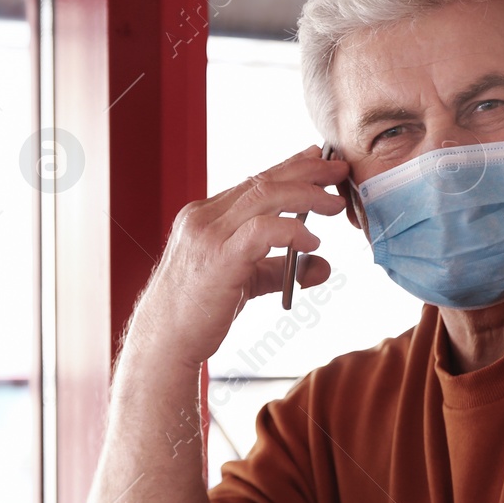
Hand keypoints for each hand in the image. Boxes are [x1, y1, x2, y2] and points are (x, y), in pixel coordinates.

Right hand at [131, 147, 350, 366]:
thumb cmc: (198, 313)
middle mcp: (204, 217)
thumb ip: (280, 269)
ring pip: (265, 197)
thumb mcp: (245, 281)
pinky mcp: (219, 258)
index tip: (316, 159)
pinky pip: (262, 231)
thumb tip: (321, 266)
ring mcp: (208, 235)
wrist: (164, 342)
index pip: (253, 181)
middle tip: (338, 169)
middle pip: (263, 181)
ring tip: (335, 203)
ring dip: (306, 195)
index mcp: (205, 216)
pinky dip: (291, 231)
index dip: (289, 167)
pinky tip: (311, 242)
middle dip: (306, 171)